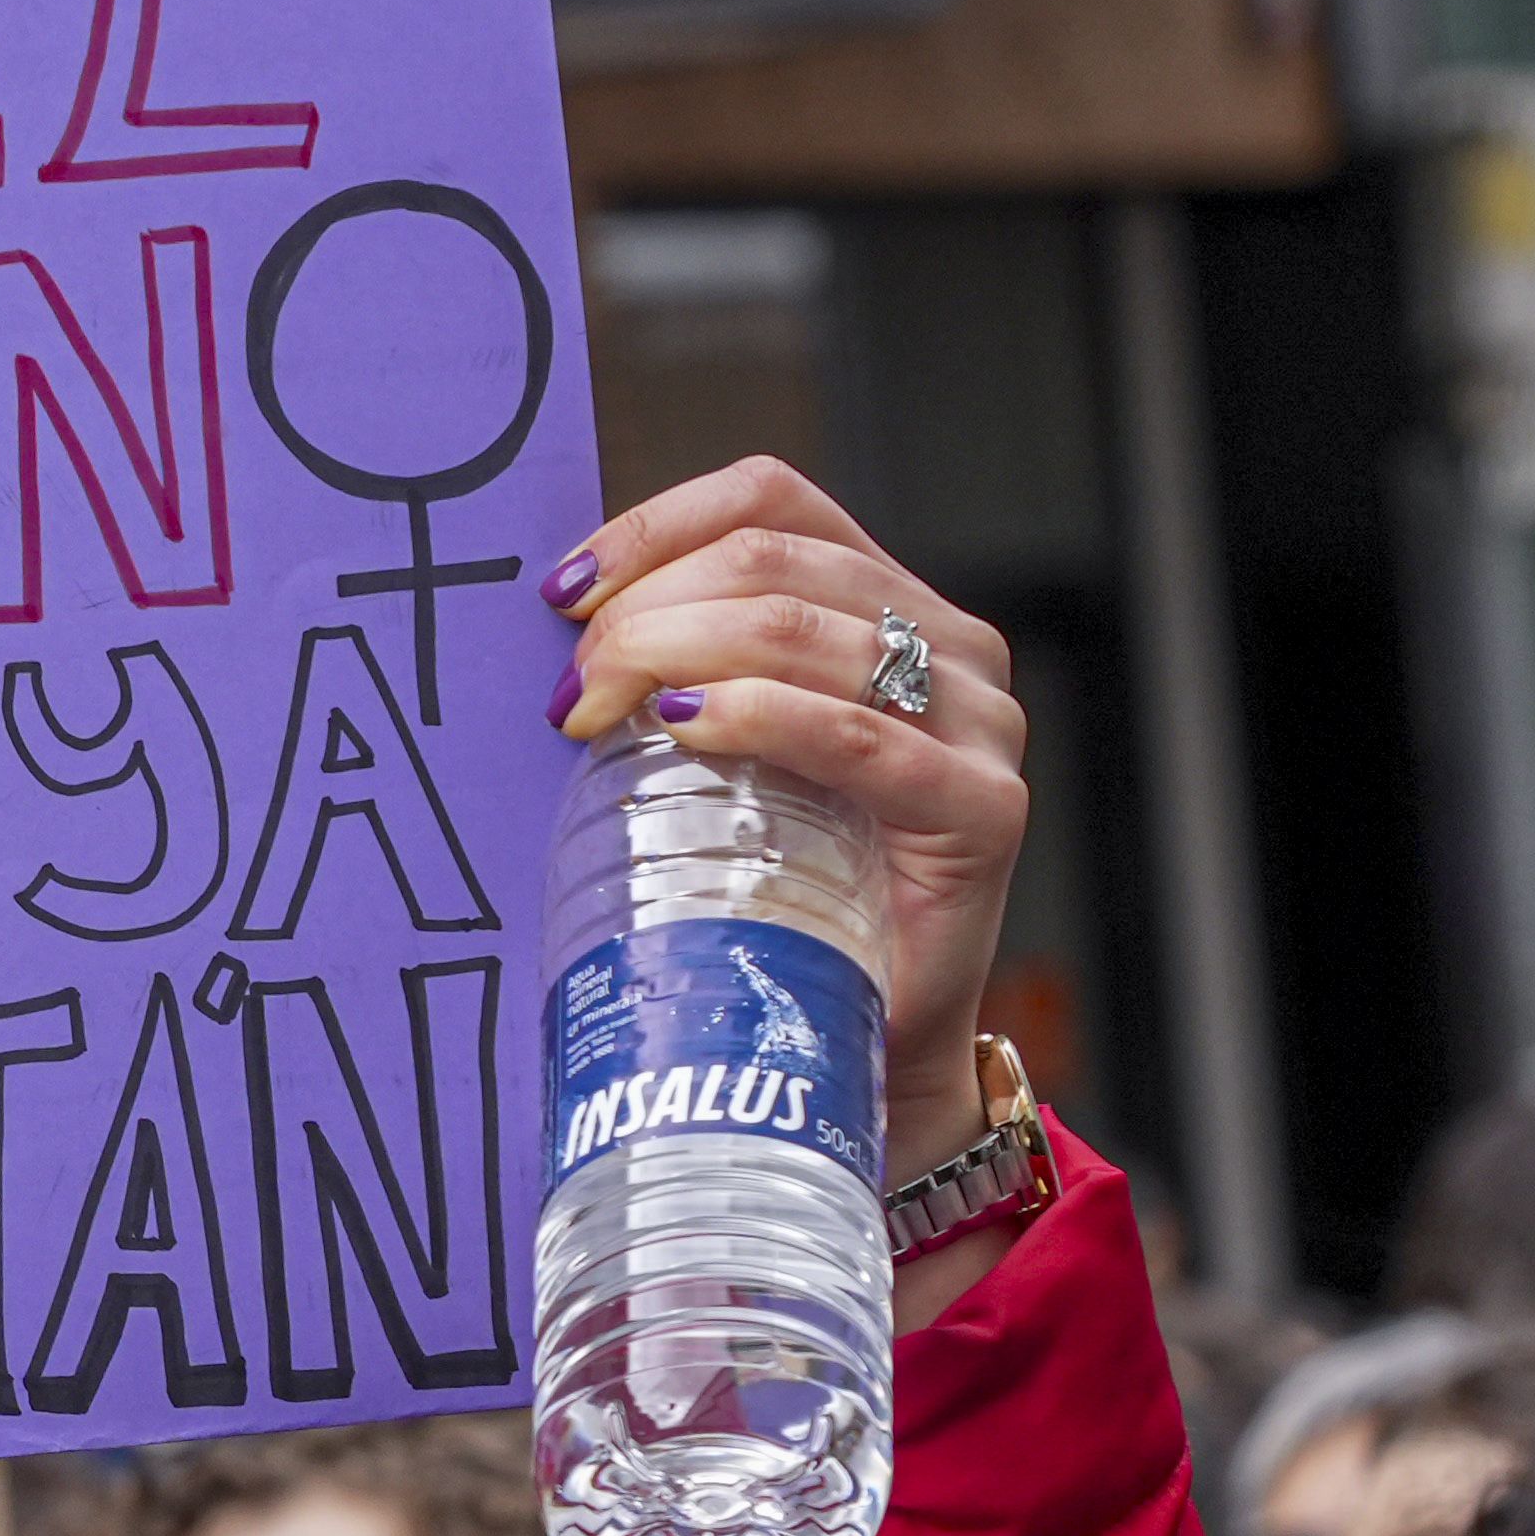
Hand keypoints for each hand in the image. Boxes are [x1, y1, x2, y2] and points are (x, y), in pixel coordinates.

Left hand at [541, 458, 1026, 1173]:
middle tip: (567, 689)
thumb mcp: (722, 757)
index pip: (774, 499)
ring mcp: (979, 722)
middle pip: (775, 562)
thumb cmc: (776, 892)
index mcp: (889, 603)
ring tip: (594, 713)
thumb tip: (550, 627)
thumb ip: (679, 675)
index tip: (560, 592)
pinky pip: (861, 736)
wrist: (857, 1036)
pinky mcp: (984, 809)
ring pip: (806, 630)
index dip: (656, 526)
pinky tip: (683, 725)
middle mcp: (952, 644)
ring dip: (675, 653)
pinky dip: (760, 716)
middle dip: (646, 611)